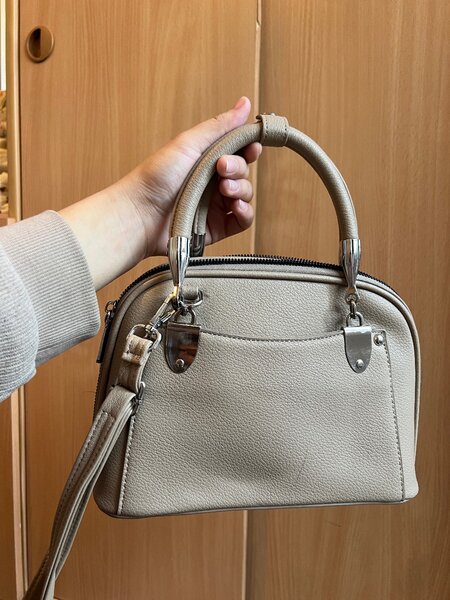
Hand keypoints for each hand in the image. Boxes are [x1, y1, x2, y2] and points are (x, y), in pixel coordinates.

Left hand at [125, 96, 260, 255]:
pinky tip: (236, 206)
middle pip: (243, 172)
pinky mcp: (217, 228)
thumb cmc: (156, 176)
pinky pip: (242, 221)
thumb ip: (219, 126)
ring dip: (241, 189)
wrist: (140, 213)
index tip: (252, 147)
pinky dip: (245, 212)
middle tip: (222, 168)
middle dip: (238, 168)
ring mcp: (216, 206)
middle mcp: (212, 182)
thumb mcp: (189, 143)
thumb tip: (245, 102)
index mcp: (206, 160)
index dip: (249, 148)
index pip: (238, 152)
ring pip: (245, 195)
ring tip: (224, 189)